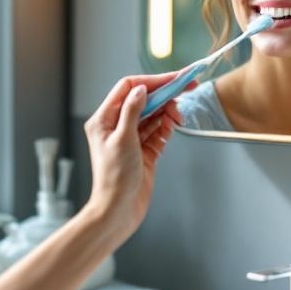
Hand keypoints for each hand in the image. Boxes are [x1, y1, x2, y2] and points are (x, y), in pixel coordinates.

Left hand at [82, 71, 189, 240]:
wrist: (119, 210)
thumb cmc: (114, 179)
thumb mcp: (123, 139)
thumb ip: (132, 111)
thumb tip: (141, 89)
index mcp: (104, 120)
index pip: (128, 89)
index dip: (151, 81)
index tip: (173, 78)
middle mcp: (116, 127)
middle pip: (143, 100)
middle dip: (164, 94)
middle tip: (186, 88)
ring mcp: (131, 140)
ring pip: (153, 116)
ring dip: (167, 112)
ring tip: (178, 115)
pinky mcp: (144, 152)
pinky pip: (158, 133)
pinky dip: (167, 127)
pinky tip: (173, 125)